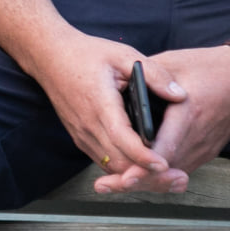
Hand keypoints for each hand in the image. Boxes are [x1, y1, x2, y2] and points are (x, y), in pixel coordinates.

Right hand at [28, 32, 182, 191]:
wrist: (49, 57)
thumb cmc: (86, 54)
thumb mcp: (123, 54)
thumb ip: (154, 74)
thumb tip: (180, 95)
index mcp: (99, 103)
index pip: (121, 137)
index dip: (142, 155)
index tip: (163, 164)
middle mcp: (88, 124)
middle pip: (119, 161)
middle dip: (148, 173)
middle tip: (177, 177)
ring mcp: (82, 134)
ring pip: (111, 167)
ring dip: (137, 175)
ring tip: (165, 177)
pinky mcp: (80, 137)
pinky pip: (104, 160)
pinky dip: (124, 168)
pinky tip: (143, 166)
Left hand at [117, 45, 229, 190]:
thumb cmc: (209, 67)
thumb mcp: (172, 63)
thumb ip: (145, 78)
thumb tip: (118, 90)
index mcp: (188, 115)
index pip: (162, 153)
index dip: (141, 168)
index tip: (121, 179)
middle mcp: (198, 138)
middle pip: (164, 172)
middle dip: (134, 180)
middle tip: (104, 185)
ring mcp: (205, 148)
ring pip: (172, 174)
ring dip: (145, 180)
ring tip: (114, 182)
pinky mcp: (207, 151)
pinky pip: (180, 168)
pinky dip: (159, 174)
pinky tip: (138, 172)